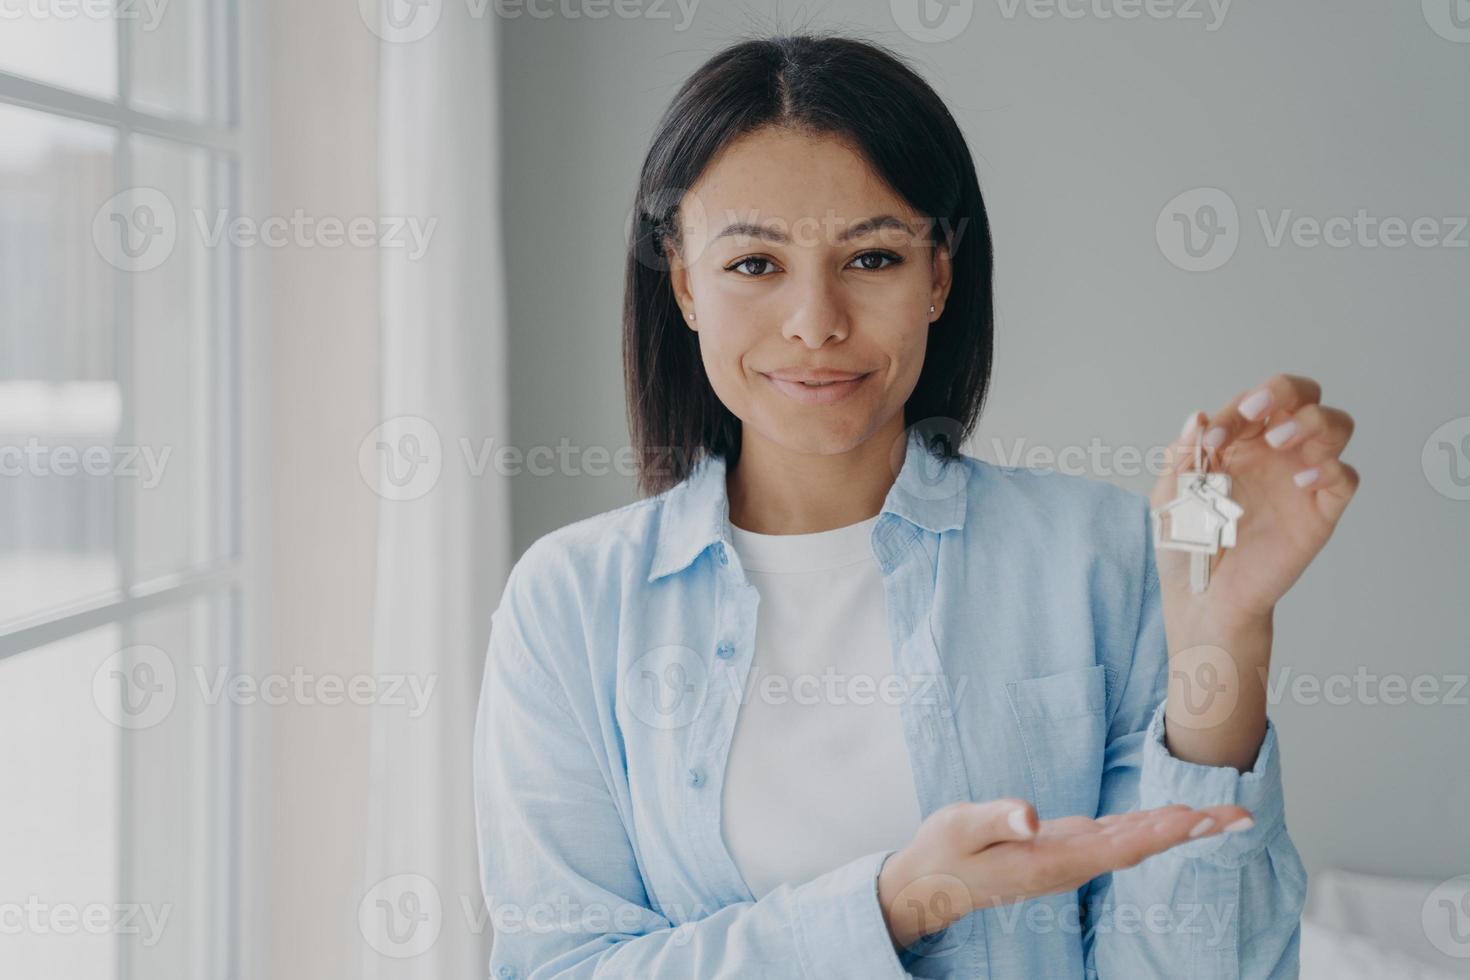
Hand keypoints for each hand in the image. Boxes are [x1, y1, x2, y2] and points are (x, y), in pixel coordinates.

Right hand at [876, 798, 1252, 950]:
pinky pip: (1115, 838)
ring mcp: (1068, 858)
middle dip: (1190, 830)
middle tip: (1239, 815)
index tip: (1201, 821)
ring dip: (1177, 828)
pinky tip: (1168, 820)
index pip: (1120, 846)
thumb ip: (998, 818)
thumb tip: (1032, 815)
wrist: (930, 885)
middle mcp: (1070, 864)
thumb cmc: (944, 853)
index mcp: (1052, 861)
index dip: (1163, 832)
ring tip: (1219, 815)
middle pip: (1140, 845)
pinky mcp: (1060, 849)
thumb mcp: (961, 827)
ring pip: (1132, 842)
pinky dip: (1148, 826)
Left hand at [1151, 373, 1359, 627]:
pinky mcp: (1320, 511)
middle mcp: (1275, 454)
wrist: (1203, 597)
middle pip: (1305, 397)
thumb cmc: (1187, 545)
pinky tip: (1299, 481)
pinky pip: (1344, 477)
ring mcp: (1301, 479)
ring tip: (1278, 441)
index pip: (1253, 403)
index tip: (1212, 439)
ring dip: (1310, 422)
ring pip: (1336, 425)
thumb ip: (1181, 456)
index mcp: (1239, 443)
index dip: (1236, 409)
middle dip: (1285, 391)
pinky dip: (1329, 469)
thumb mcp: (1170, 496)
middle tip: (1256, 414)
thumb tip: (1199, 416)